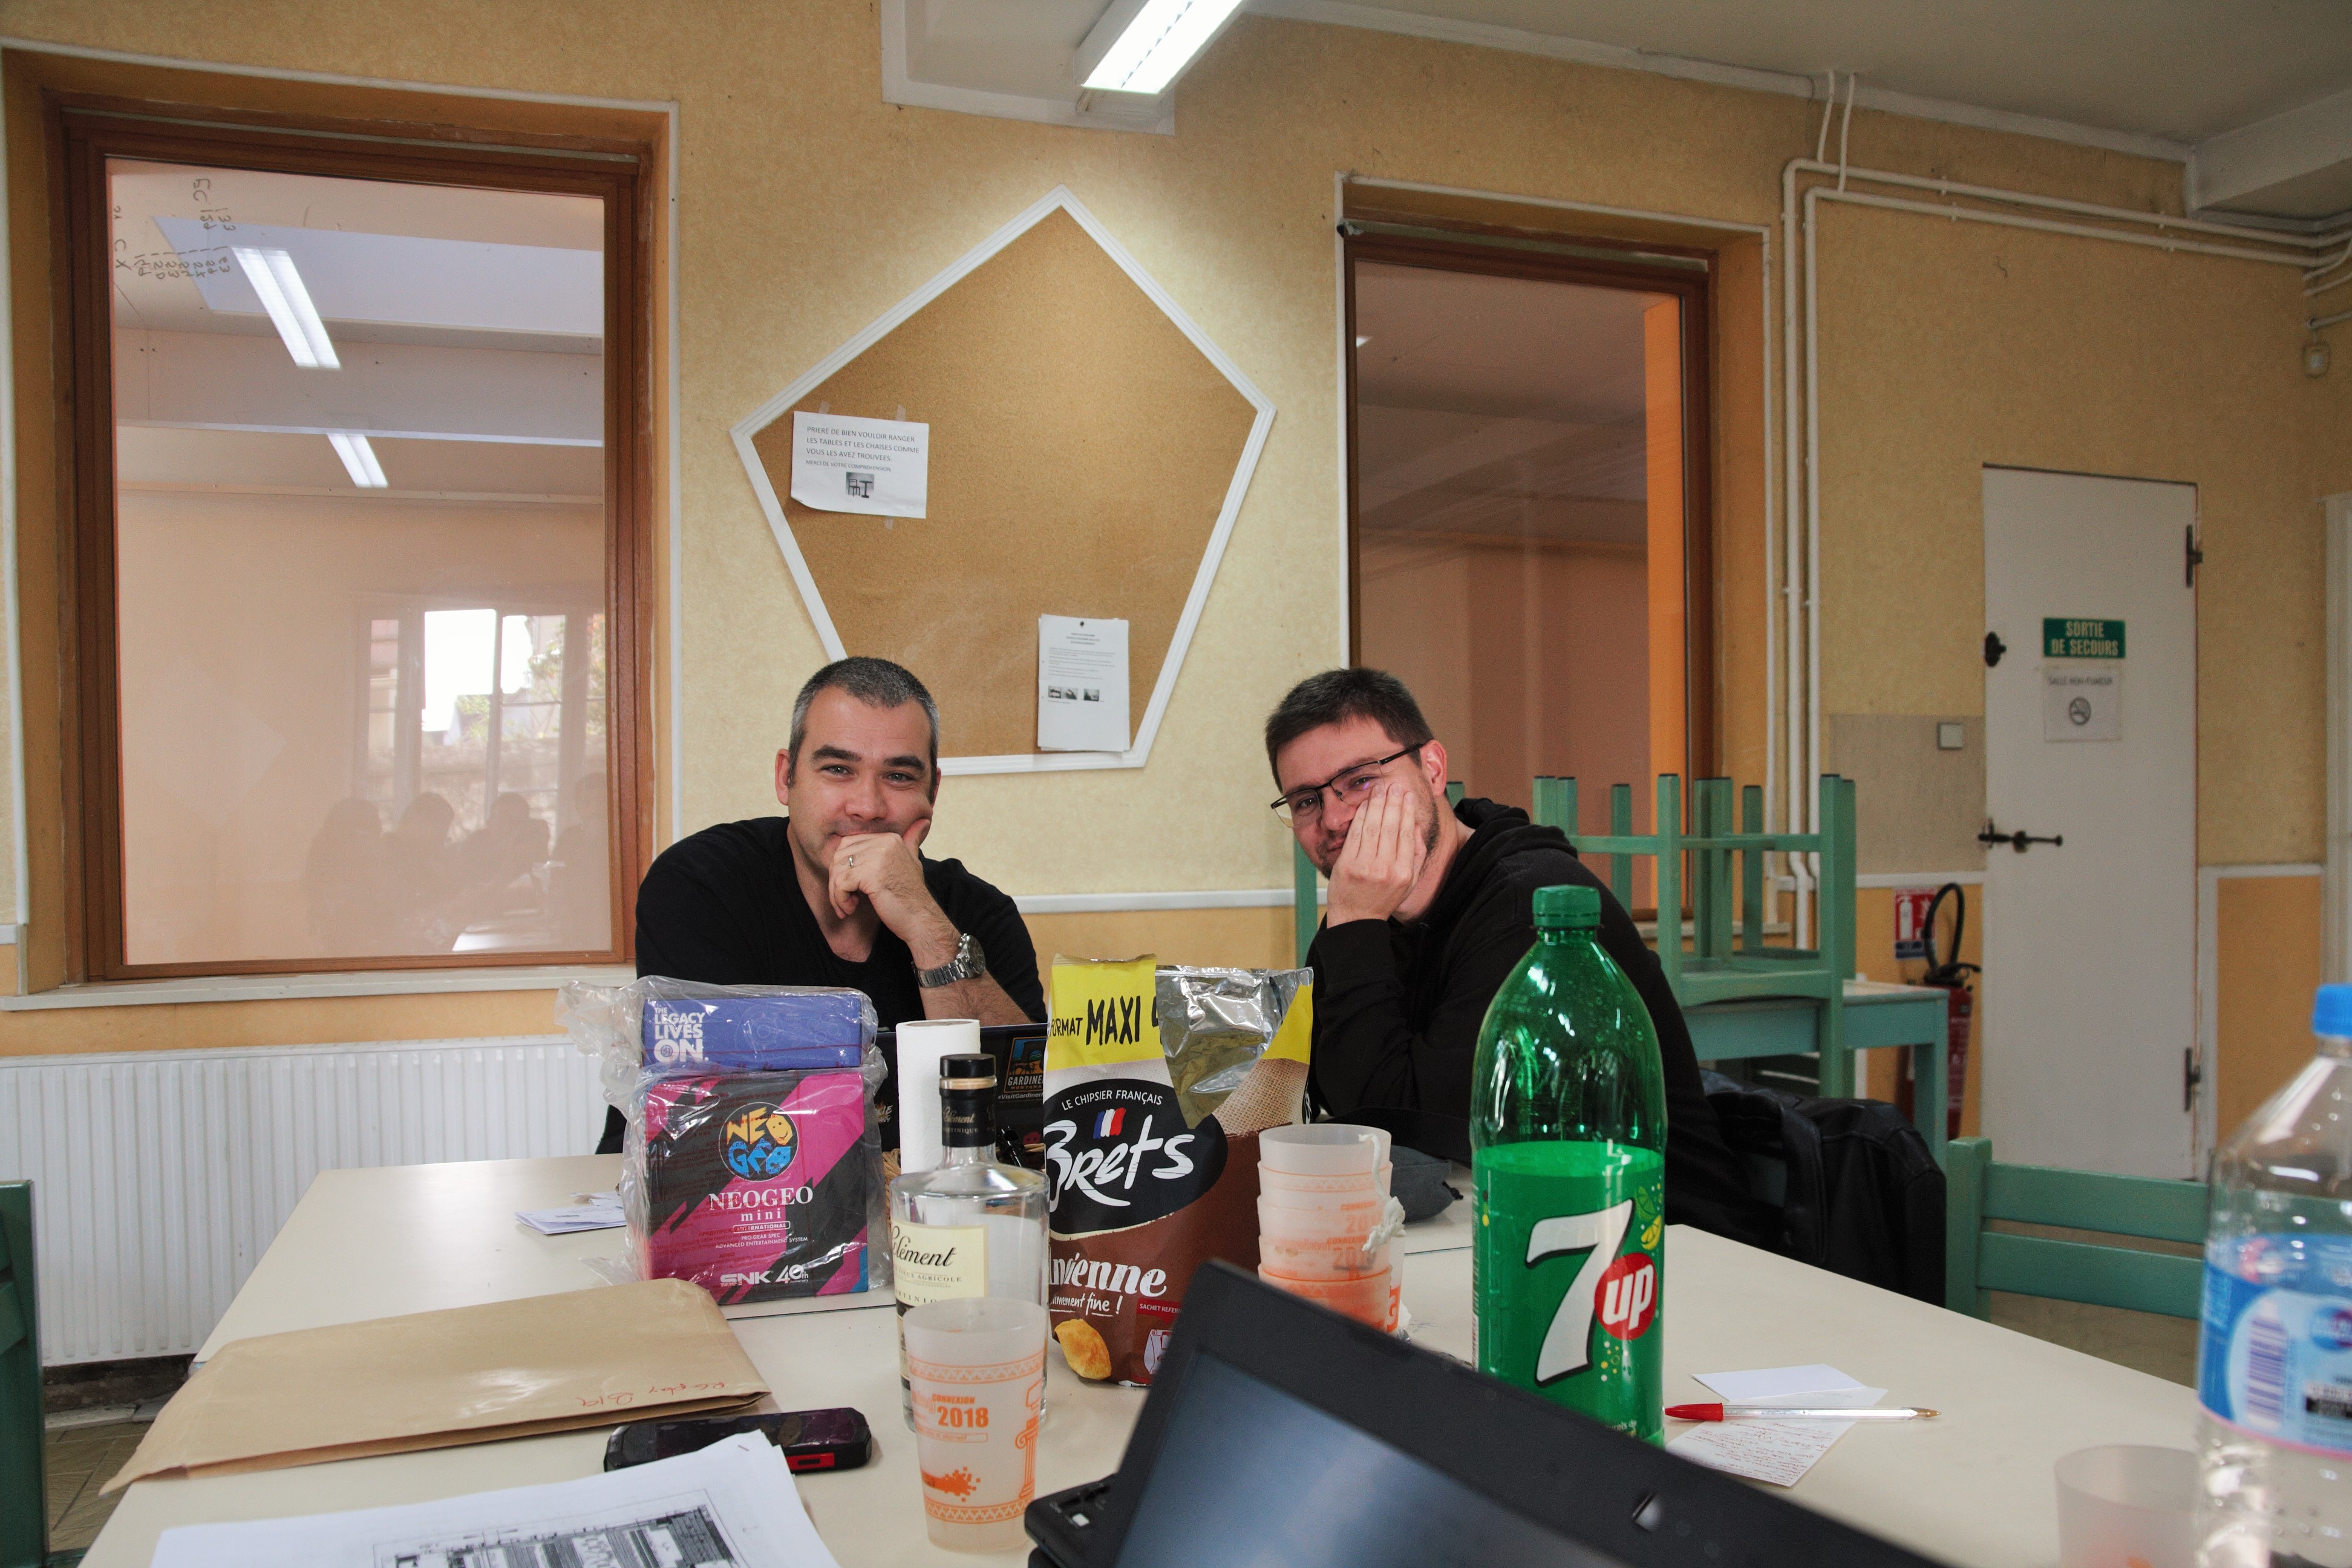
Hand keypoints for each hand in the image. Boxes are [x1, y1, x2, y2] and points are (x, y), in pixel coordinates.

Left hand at [828, 828, 957, 965]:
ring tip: (847, 906)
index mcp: (889, 838)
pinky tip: (851, 909)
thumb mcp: (913, 861)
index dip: (843, 867)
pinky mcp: (869, 874)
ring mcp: (877, 856)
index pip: (849, 844)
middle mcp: (883, 842)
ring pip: (837, 871)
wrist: (920, 918)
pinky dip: (840, 900)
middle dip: (836, 880)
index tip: (850, 887)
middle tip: (844, 899)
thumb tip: (923, 821)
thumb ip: (911, 840)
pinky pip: (840, 884)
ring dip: (836, 893)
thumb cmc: (911, 896)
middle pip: (839, 856)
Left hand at [1323, 782, 1429, 926]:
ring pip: (1373, 827)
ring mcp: (1365, 867)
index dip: (1407, 811)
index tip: (1408, 796)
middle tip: (1395, 786)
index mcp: (1403, 873)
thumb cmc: (1383, 898)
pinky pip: (1355, 834)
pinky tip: (1365, 804)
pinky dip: (1361, 816)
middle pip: (1390, 827)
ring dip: (1377, 804)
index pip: (1406, 834)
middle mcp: (1386, 869)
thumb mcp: (1408, 882)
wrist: (1356, 918)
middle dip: (1393, 802)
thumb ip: (1415, 855)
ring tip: (1380, 789)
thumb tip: (1415, 826)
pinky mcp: (1347, 865)